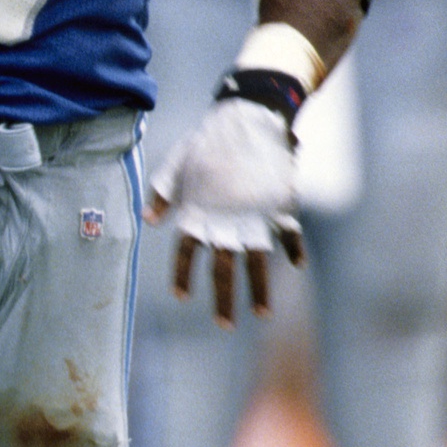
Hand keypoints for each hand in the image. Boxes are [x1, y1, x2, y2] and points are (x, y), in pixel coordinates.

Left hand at [147, 96, 303, 327]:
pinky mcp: (281, 209)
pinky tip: (295, 267)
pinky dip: (293, 252)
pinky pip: (289, 238)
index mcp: (195, 215)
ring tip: (261, 314)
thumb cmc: (207, 141)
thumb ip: (161, 194)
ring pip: (257, 265)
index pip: (185, 255)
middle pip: (222, 271)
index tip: (181, 298)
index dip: (183, 276)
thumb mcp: (176, 165)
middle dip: (223, 300)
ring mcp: (255, 220)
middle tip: (224, 325)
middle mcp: (224, 224)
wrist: (249, 121)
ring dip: (259, 290)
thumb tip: (151, 221)